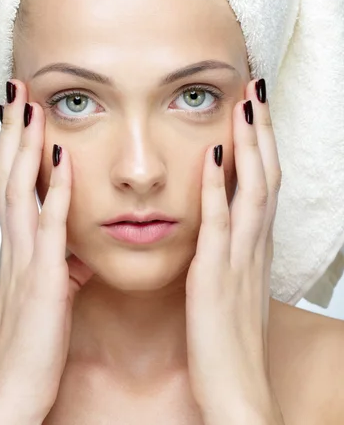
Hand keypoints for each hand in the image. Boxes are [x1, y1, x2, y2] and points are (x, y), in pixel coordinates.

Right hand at [0, 80, 93, 424]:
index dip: (14, 145)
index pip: (11, 183)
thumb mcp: (46, 293)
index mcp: (18, 247)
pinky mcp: (44, 282)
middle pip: (7, 175)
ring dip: (25, 148)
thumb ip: (57, 264)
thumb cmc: (33, 343)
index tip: (22, 110)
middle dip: (12, 131)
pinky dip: (53, 194)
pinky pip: (48, 230)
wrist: (16, 391)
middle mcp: (15, 246)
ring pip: (19, 192)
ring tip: (31, 110)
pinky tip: (60, 166)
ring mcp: (26, 261)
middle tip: (18, 92)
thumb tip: (73, 249)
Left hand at [185, 78, 283, 423]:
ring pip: (252, 190)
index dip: (262, 144)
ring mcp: (239, 258)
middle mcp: (254, 246)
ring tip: (245, 104)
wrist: (238, 390)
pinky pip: (220, 224)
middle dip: (262, 130)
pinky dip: (218, 188)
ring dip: (249, 145)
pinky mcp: (217, 276)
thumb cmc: (229, 339)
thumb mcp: (233, 286)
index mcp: (255, 247)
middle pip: (266, 175)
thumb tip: (222, 223)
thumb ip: (229, 252)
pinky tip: (214, 157)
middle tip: (255, 88)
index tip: (254, 109)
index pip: (265, 183)